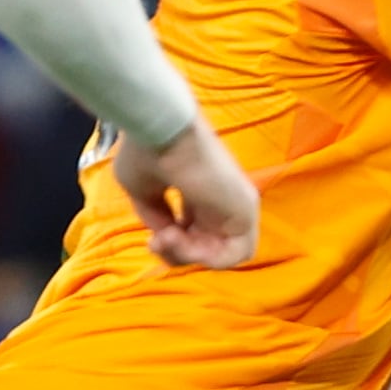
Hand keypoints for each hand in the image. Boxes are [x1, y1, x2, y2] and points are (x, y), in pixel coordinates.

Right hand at [130, 119, 259, 266]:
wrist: (160, 131)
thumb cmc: (146, 151)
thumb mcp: (143, 192)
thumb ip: (156, 216)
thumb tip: (166, 236)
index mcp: (199, 193)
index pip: (194, 235)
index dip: (172, 246)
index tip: (152, 238)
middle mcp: (221, 200)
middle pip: (207, 248)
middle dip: (177, 255)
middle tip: (156, 242)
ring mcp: (236, 205)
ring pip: (224, 254)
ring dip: (191, 256)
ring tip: (169, 238)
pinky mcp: (247, 208)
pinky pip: (239, 252)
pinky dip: (211, 258)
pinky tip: (186, 241)